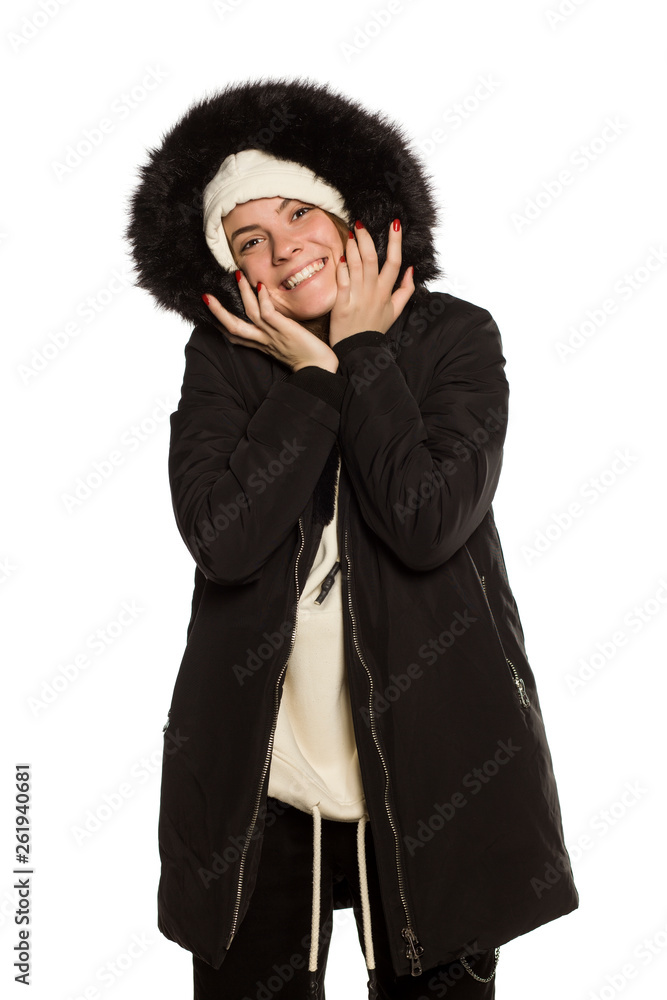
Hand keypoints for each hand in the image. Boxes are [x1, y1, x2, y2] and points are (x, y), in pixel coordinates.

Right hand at [202, 274, 338, 372]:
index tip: (210, 313)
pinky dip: (262, 299)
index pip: (236, 337)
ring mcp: (273, 335)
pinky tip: (260, 286)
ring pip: (250, 314)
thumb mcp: (287, 346)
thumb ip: (278, 333)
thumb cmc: (308, 358)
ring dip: (242, 294)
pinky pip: (268, 313)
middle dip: (218, 312)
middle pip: (234, 327)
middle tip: (205, 296)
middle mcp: (264, 341)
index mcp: (263, 346)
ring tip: (237, 275)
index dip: (221, 325)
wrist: (321, 370)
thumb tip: (274, 319)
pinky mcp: (284, 330)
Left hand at [329, 219, 414, 348]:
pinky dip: (342, 266)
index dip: (396, 241)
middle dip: (366, 237)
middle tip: (361, 223)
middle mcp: (373, 292)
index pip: (395, 262)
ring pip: (356, 265)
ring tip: (350, 234)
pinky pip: (342, 280)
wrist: (358, 349)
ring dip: (353, 246)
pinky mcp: (341, 303)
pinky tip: (341, 256)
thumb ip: (405, 290)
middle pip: (372, 258)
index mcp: (386, 292)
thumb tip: (411, 270)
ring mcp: (357, 297)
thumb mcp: (395, 312)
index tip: (395, 224)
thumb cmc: (374, 329)